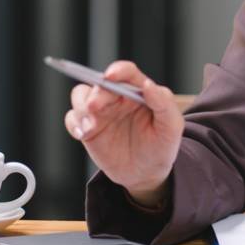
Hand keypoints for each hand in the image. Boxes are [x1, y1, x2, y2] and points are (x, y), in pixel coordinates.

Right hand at [63, 60, 183, 206]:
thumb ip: (164, 103)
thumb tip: (149, 85)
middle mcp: (116, 97)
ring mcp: (100, 112)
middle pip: (99, 84)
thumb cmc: (161, 146)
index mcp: (137, 91)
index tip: (111, 76)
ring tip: (90, 126)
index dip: (118, 70)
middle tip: (95, 107)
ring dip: (81, 107)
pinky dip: (74, 123)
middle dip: (96, 93)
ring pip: (81, 96)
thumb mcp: (172, 126)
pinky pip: (72, 119)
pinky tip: (83, 133)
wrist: (146, 174)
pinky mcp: (88, 128)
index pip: (127, 73)